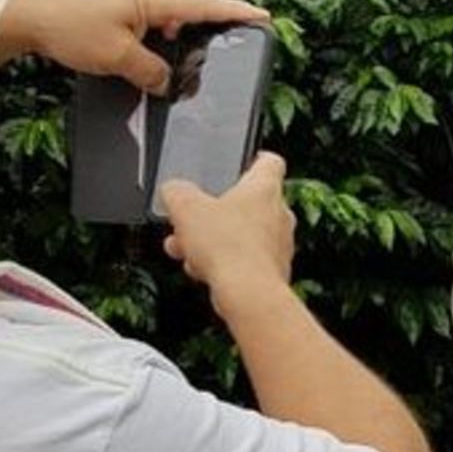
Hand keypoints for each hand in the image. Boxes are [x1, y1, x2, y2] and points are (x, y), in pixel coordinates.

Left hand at [0, 0, 267, 92]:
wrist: (23, 15)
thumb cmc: (68, 26)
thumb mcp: (117, 57)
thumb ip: (150, 72)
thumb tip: (166, 82)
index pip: (205, 4)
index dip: (236, 12)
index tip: (263, 16)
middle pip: (188, 12)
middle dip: (208, 32)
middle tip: (229, 48)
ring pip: (164, 23)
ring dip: (175, 43)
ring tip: (186, 67)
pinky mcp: (110, 9)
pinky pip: (145, 26)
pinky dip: (154, 43)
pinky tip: (150, 64)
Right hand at [160, 152, 296, 308]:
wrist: (248, 292)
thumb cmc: (228, 246)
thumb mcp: (186, 208)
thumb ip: (176, 192)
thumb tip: (173, 190)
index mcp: (265, 188)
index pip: (269, 162)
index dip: (253, 159)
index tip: (240, 163)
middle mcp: (280, 213)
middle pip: (246, 203)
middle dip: (214, 212)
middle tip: (191, 220)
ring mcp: (280, 244)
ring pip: (242, 235)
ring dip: (213, 240)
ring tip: (186, 249)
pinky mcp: (274, 270)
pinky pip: (245, 260)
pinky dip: (223, 262)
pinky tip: (201, 270)